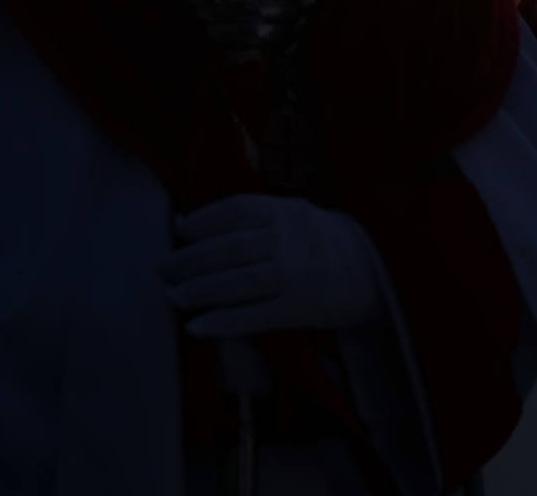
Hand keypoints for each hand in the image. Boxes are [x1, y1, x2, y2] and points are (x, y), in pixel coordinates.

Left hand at [164, 193, 386, 337]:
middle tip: (164, 269)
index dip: (203, 220)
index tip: (179, 230)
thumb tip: (188, 222)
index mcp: (285, 210)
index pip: (235, 210)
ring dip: (200, 290)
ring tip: (171, 296)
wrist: (373, 270)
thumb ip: (250, 217)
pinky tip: (196, 327)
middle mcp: (288, 239)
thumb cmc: (320, 240)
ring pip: (238, 282)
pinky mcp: (298, 309)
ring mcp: (294, 275)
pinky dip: (223, 322)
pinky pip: (254, 317)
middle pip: (230, 248)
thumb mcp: (292, 213)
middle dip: (191, 259)